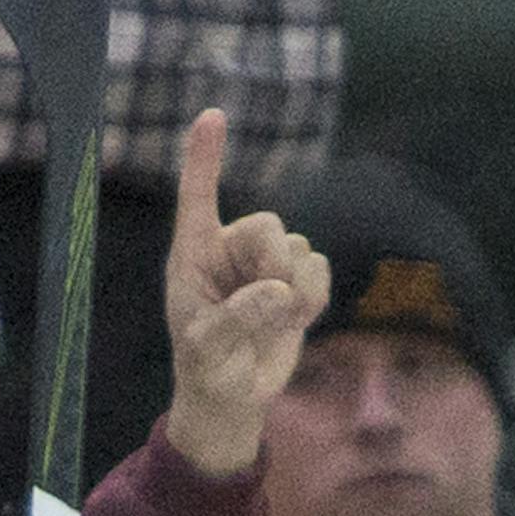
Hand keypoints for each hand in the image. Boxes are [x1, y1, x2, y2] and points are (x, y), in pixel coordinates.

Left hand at [163, 108, 330, 479]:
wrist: (233, 399)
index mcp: (195, 256)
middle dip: (274, 264)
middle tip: (270, 303)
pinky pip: (319, 269)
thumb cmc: (205, 369)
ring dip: (296, 290)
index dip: (204, 158)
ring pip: (298, 250)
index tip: (211, 116)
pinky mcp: (296, 283)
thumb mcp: (205, 349)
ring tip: (275, 323)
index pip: (198, 198)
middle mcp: (231, 250)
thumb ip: (235, 318)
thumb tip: (279, 290)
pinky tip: (298, 318)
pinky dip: (315, 295)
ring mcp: (266, 264)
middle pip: (268, 226)